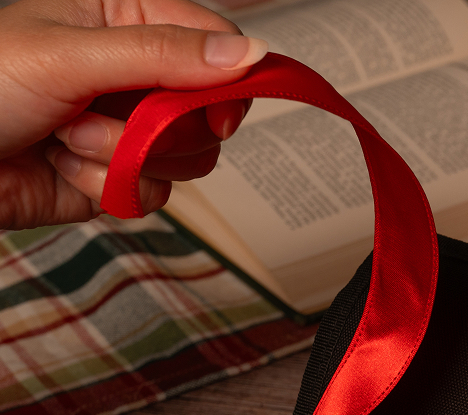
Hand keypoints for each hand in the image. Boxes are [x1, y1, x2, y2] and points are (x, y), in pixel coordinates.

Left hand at [0, 0, 268, 229]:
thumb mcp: (71, 55)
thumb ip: (164, 52)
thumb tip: (252, 53)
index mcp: (125, 18)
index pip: (214, 42)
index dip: (228, 81)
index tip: (216, 113)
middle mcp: (135, 72)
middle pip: (210, 109)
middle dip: (159, 126)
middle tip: (109, 116)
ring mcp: (130, 125)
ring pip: (189, 156)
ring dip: (125, 155)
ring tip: (69, 135)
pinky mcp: (119, 173)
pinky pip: (155, 190)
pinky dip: (108, 184)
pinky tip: (63, 163)